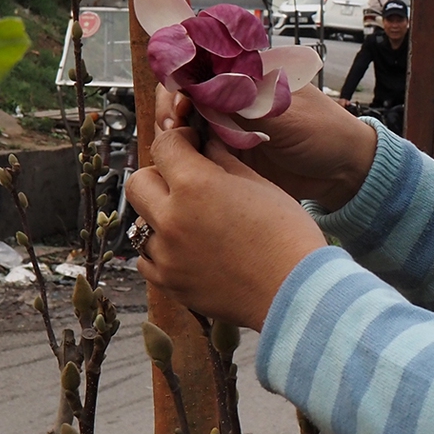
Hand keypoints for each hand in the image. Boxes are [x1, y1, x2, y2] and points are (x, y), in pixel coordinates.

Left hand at [125, 127, 327, 329]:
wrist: (295, 293)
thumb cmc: (287, 236)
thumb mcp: (260, 185)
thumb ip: (224, 162)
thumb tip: (208, 146)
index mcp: (195, 185)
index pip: (165, 145)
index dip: (180, 140)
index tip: (193, 146)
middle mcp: (171, 218)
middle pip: (138, 182)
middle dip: (158, 175)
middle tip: (185, 182)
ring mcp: (166, 255)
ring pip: (140, 223)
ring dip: (160, 216)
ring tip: (192, 222)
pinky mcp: (169, 283)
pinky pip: (147, 260)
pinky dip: (162, 251)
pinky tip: (188, 250)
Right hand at [156, 82, 376, 211]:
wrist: (342, 173)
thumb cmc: (324, 132)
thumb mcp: (284, 112)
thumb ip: (243, 99)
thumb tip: (201, 84)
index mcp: (247, 73)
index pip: (200, 61)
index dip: (181, 71)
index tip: (179, 90)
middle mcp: (231, 95)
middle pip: (182, 90)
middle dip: (173, 103)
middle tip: (176, 123)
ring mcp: (225, 125)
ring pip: (183, 122)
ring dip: (173, 130)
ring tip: (177, 141)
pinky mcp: (225, 155)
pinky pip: (193, 151)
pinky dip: (181, 154)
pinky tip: (181, 160)